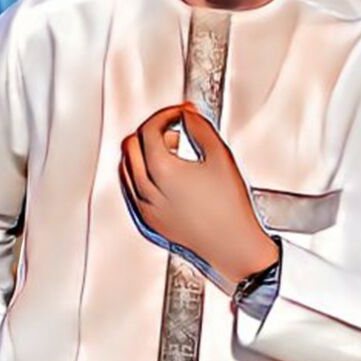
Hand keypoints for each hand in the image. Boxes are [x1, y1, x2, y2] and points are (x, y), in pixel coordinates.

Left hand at [120, 103, 278, 284]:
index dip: (165, 115)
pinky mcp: (148, 222)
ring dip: (143, 152)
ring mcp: (144, 209)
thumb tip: (188, 114)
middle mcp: (147, 192)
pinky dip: (140, 174)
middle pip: (131, 146)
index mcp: (163, 173)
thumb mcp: (220, 157)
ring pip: (126, 168)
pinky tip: (164, 174)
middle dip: (151, 131)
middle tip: (174, 128)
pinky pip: (131, 189)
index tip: (179, 113)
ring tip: (172, 151)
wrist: (234, 247)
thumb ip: (200, 128)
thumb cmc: (230, 208)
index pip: (149, 130)